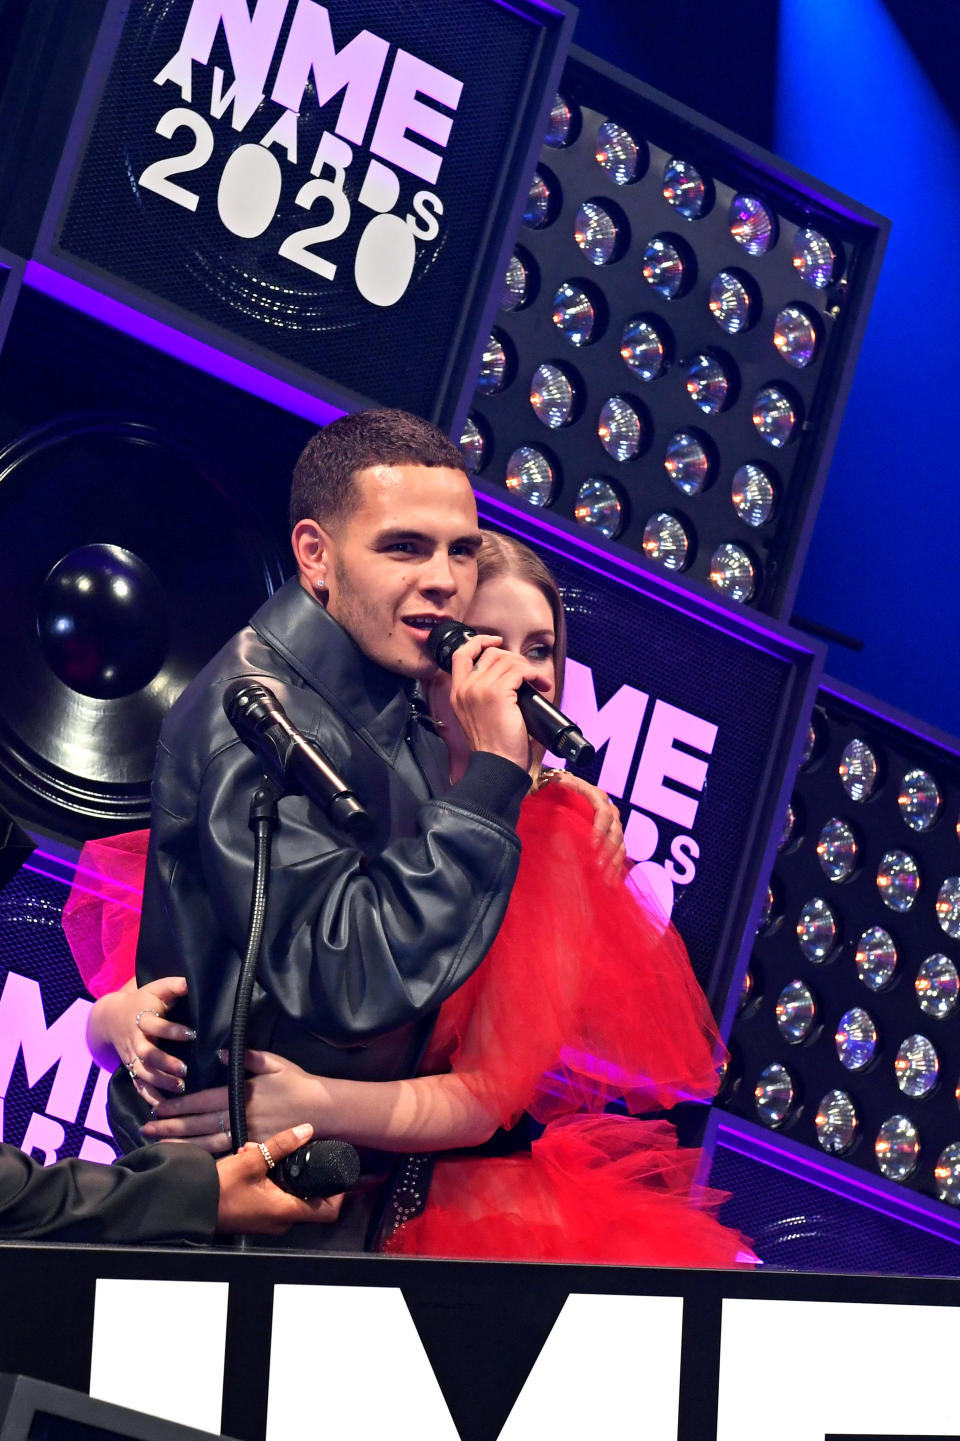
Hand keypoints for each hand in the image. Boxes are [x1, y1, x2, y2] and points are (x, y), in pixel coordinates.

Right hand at [90, 976, 194, 1106]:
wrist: (110, 1018)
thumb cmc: (142, 1001)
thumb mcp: (156, 988)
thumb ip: (174, 985)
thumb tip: (191, 982)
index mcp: (142, 1018)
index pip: (155, 1025)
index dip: (172, 1030)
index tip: (192, 1034)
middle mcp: (135, 1040)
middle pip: (147, 1054)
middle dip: (165, 1063)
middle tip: (184, 1069)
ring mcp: (132, 1057)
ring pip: (143, 1073)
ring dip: (160, 1082)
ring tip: (181, 1088)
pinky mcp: (131, 1069)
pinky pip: (139, 1086)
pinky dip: (149, 1098)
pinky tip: (164, 1108)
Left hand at [141, 1049, 319, 1153]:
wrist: (322, 1109)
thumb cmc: (297, 1082)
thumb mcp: (274, 1062)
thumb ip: (246, 1057)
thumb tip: (219, 1052)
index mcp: (240, 1093)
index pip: (201, 1100)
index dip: (178, 1105)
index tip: (157, 1108)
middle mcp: (239, 1115)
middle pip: (198, 1123)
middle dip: (170, 1126)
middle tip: (146, 1130)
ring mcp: (245, 1134)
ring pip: (205, 1142)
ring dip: (181, 1144)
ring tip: (159, 1146)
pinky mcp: (253, 1148)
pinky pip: (224, 1154)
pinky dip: (204, 1157)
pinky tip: (189, 1160)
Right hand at [214, 1123, 343, 1233]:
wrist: (189, 1206)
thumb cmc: (220, 1188)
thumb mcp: (251, 1161)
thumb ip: (281, 1145)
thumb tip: (307, 1129)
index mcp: (286, 1211)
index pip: (328, 1210)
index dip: (338, 1192)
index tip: (336, 1169)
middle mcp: (281, 1221)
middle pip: (306, 1194)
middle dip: (297, 1167)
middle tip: (286, 1147)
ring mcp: (268, 1220)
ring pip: (287, 1190)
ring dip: (277, 1168)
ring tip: (256, 1149)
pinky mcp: (257, 1215)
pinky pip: (272, 1194)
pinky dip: (266, 1176)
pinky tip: (248, 1157)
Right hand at [448, 633, 539, 770]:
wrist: (497, 766)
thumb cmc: (494, 747)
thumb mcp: (478, 716)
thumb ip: (480, 695)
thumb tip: (506, 675)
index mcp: (457, 693)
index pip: (461, 654)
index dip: (479, 642)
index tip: (495, 642)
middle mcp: (465, 688)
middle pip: (490, 653)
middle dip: (513, 658)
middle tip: (527, 673)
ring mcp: (479, 689)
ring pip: (507, 660)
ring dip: (527, 667)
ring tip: (538, 681)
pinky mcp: (497, 694)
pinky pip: (519, 670)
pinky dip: (534, 674)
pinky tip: (540, 684)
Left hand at [543, 770, 625, 876]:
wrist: (560, 792)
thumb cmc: (555, 789)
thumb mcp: (554, 785)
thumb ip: (556, 786)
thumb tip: (557, 784)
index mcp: (596, 795)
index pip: (603, 812)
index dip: (600, 829)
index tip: (592, 845)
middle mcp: (608, 809)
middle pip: (615, 830)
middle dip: (607, 850)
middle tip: (598, 867)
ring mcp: (613, 824)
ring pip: (620, 844)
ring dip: (613, 862)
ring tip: (605, 880)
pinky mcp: (612, 837)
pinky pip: (619, 853)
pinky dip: (615, 867)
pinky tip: (611, 882)